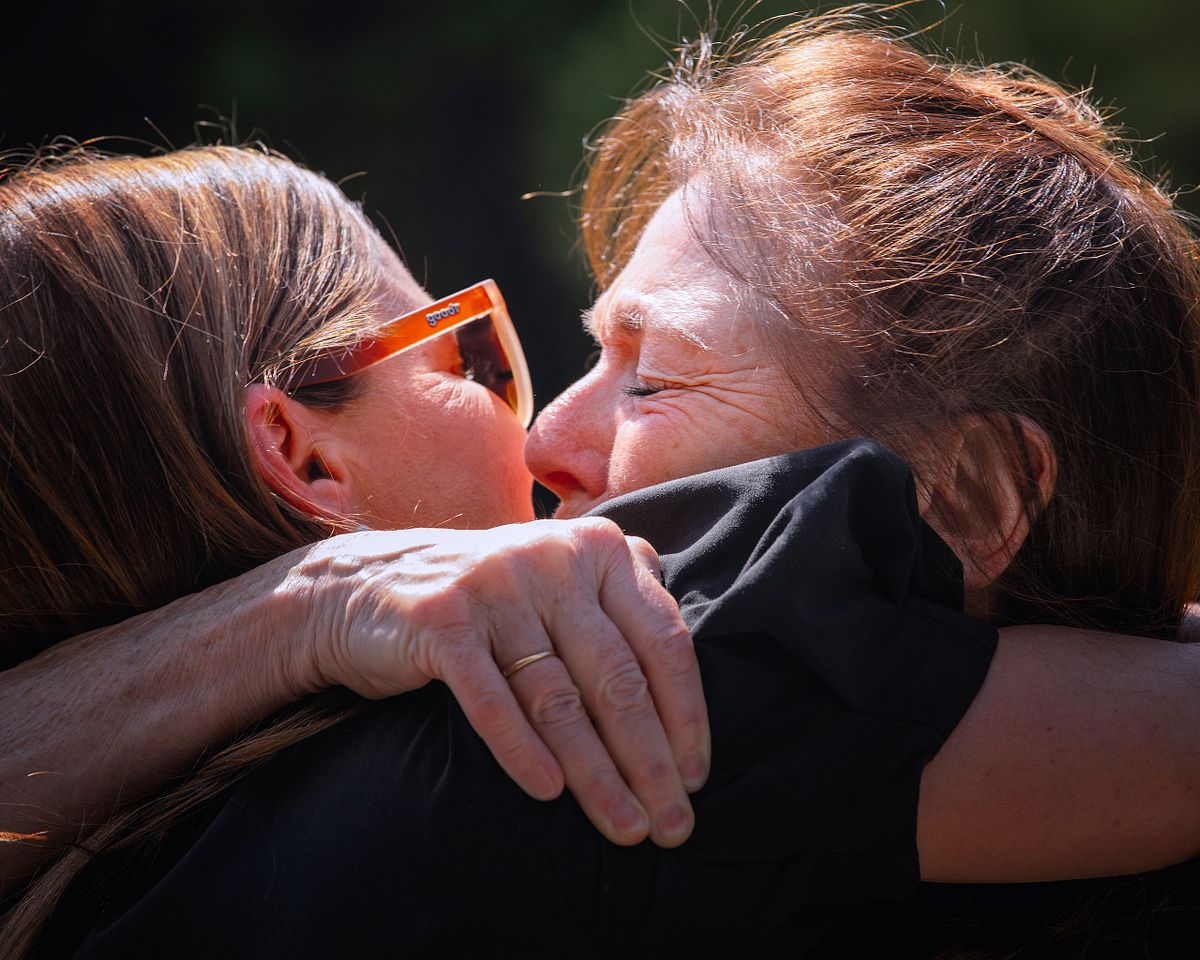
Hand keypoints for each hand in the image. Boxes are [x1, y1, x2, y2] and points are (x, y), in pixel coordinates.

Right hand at [284, 518, 709, 847]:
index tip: (697, 777)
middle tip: (672, 824)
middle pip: (616, 677)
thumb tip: (688, 662)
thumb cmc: (483, 602)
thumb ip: (618, 599)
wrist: (360, 589)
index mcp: (597, 548)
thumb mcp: (556, 580)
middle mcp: (552, 557)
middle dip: (650, 760)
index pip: (663, 640)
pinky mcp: (442, 618)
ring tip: (623, 826)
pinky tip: (549, 793)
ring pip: (559, 697)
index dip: (685, 714)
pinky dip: (523, 750)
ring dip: (596, 773)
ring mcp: (496, 585)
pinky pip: (493, 699)